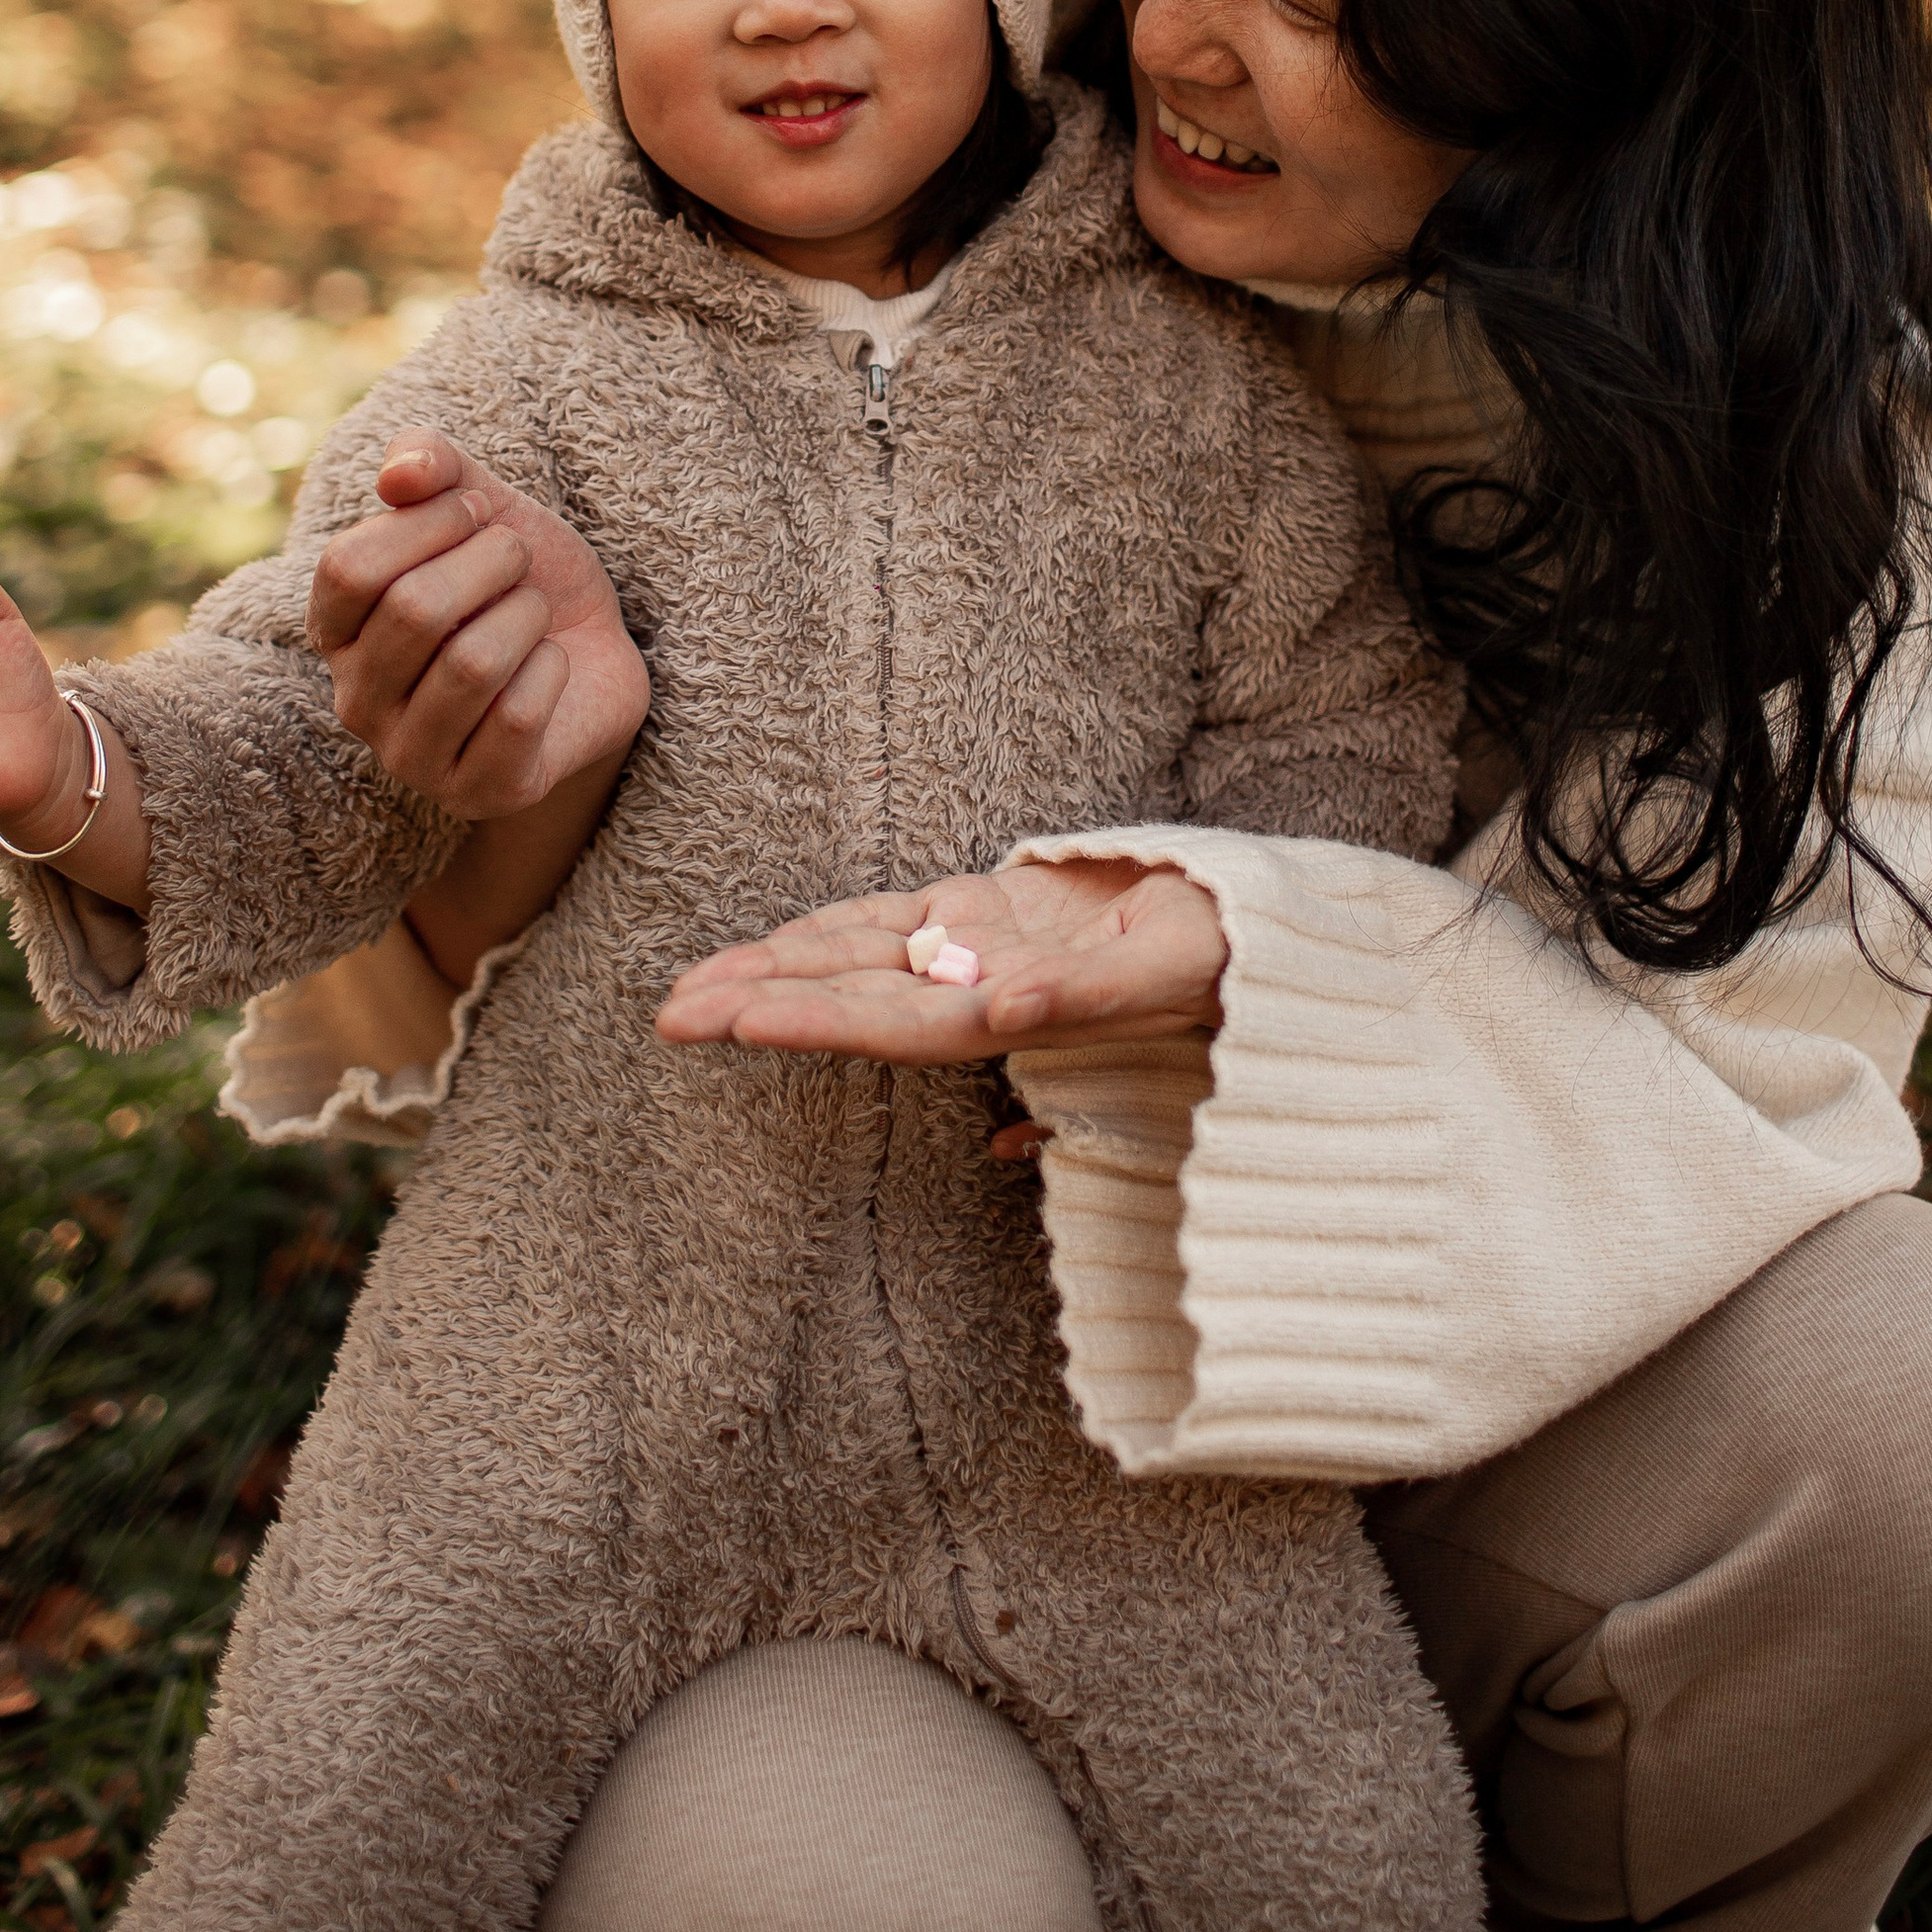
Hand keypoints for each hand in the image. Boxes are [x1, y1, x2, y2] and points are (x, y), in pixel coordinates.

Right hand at [307, 431, 649, 832]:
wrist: (594, 656)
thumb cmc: (516, 581)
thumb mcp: (478, 505)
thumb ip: (428, 463)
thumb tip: (399, 474)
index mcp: (335, 631)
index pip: (348, 567)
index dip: (428, 522)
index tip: (481, 511)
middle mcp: (357, 702)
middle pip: (414, 610)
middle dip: (492, 562)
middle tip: (518, 559)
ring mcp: (413, 758)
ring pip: (472, 664)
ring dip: (526, 616)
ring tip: (534, 614)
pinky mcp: (480, 794)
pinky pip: (519, 716)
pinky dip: (553, 670)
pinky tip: (552, 669)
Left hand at [655, 856, 1228, 1066]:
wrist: (1264, 926)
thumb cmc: (1230, 954)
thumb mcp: (1171, 972)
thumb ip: (1086, 999)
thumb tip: (1005, 1015)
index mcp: (1018, 1009)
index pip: (896, 1021)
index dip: (815, 1019)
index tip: (732, 1022)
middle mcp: (985, 986)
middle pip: (856, 995)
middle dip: (763, 1003)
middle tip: (666, 1017)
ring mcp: (984, 949)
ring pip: (860, 958)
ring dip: (778, 970)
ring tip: (691, 990)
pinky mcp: (993, 909)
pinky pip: (898, 921)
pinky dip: (836, 931)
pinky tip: (775, 947)